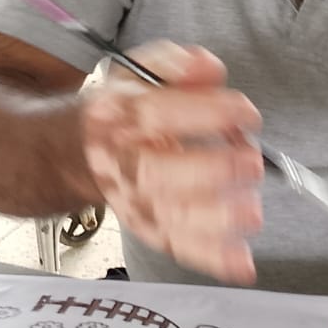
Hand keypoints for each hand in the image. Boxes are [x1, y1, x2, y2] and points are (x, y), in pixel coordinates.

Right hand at [80, 42, 263, 283]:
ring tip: (251, 212)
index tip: (245, 113)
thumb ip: (174, 65)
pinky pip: (179, 247)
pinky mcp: (151, 229)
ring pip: (171, 218)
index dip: (205, 113)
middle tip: (251, 162)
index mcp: (120, 117)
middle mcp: (124, 163)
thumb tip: (207, 67)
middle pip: (161, 174)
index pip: (158, 114)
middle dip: (211, 172)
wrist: (77, 154)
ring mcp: (136, 201)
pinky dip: (212, 259)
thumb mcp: (138, 73)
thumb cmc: (122, 113)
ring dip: (215, 220)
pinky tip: (243, 262)